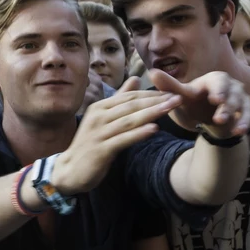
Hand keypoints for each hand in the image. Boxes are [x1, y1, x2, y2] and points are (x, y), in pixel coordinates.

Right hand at [52, 77, 182, 194]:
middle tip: (178, 97)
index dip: (150, 94)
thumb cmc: (91, 143)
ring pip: (129, 121)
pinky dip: (138, 134)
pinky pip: (123, 140)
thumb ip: (120, 99)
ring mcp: (99, 133)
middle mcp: (98, 117)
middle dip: (155, 101)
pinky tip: (153, 130)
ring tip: (170, 108)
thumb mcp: (104, 118)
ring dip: (151, 114)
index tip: (172, 92)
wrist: (70, 170)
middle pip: (131, 106)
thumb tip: (135, 78)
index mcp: (100, 108)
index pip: (129, 97)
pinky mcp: (101, 150)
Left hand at [149, 69, 249, 141]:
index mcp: (217, 81)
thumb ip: (170, 87)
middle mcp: (234, 90)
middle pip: (235, 97)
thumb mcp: (182, 96)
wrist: (207, 116)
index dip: (219, 90)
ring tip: (237, 132)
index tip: (216, 99)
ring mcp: (245, 104)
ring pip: (249, 110)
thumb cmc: (194, 102)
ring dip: (245, 120)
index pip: (220, 82)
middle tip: (220, 118)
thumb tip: (152, 72)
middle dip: (229, 108)